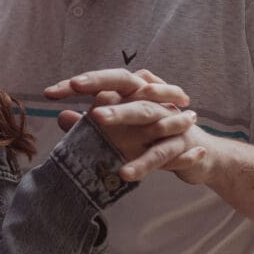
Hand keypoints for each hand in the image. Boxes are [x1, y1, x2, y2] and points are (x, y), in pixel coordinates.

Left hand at [44, 68, 207, 181]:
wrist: (203, 155)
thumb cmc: (154, 136)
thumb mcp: (121, 130)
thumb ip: (91, 123)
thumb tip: (61, 117)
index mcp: (136, 91)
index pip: (105, 80)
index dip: (78, 84)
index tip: (49, 92)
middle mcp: (152, 98)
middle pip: (125, 82)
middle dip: (99, 82)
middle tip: (74, 85)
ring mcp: (168, 118)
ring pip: (143, 111)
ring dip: (120, 113)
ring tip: (96, 117)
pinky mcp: (180, 144)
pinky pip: (160, 152)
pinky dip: (143, 163)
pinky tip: (125, 173)